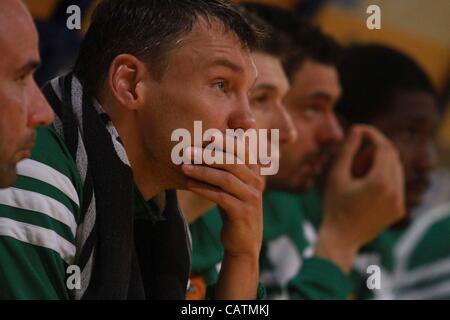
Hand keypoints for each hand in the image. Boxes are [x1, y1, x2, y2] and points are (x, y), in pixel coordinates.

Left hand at [181, 138, 263, 298]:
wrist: (243, 241)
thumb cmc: (234, 208)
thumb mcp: (233, 186)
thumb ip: (227, 167)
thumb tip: (206, 144)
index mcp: (255, 172)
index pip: (242, 150)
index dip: (225, 140)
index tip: (206, 134)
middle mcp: (257, 182)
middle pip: (232, 162)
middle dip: (208, 154)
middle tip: (187, 150)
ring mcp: (251, 198)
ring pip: (225, 179)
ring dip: (202, 171)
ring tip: (183, 167)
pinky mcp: (243, 212)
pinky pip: (220, 197)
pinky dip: (203, 189)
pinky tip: (189, 184)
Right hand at [316, 125, 404, 271]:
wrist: (340, 238)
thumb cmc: (334, 206)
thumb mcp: (336, 175)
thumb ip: (348, 150)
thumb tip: (356, 129)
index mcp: (380, 181)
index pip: (384, 147)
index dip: (372, 135)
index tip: (359, 130)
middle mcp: (395, 191)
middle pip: (392, 156)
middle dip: (374, 150)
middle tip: (355, 156)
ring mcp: (399, 202)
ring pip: (396, 170)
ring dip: (379, 164)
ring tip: (357, 174)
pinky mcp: (398, 210)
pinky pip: (396, 184)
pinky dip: (383, 178)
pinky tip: (364, 186)